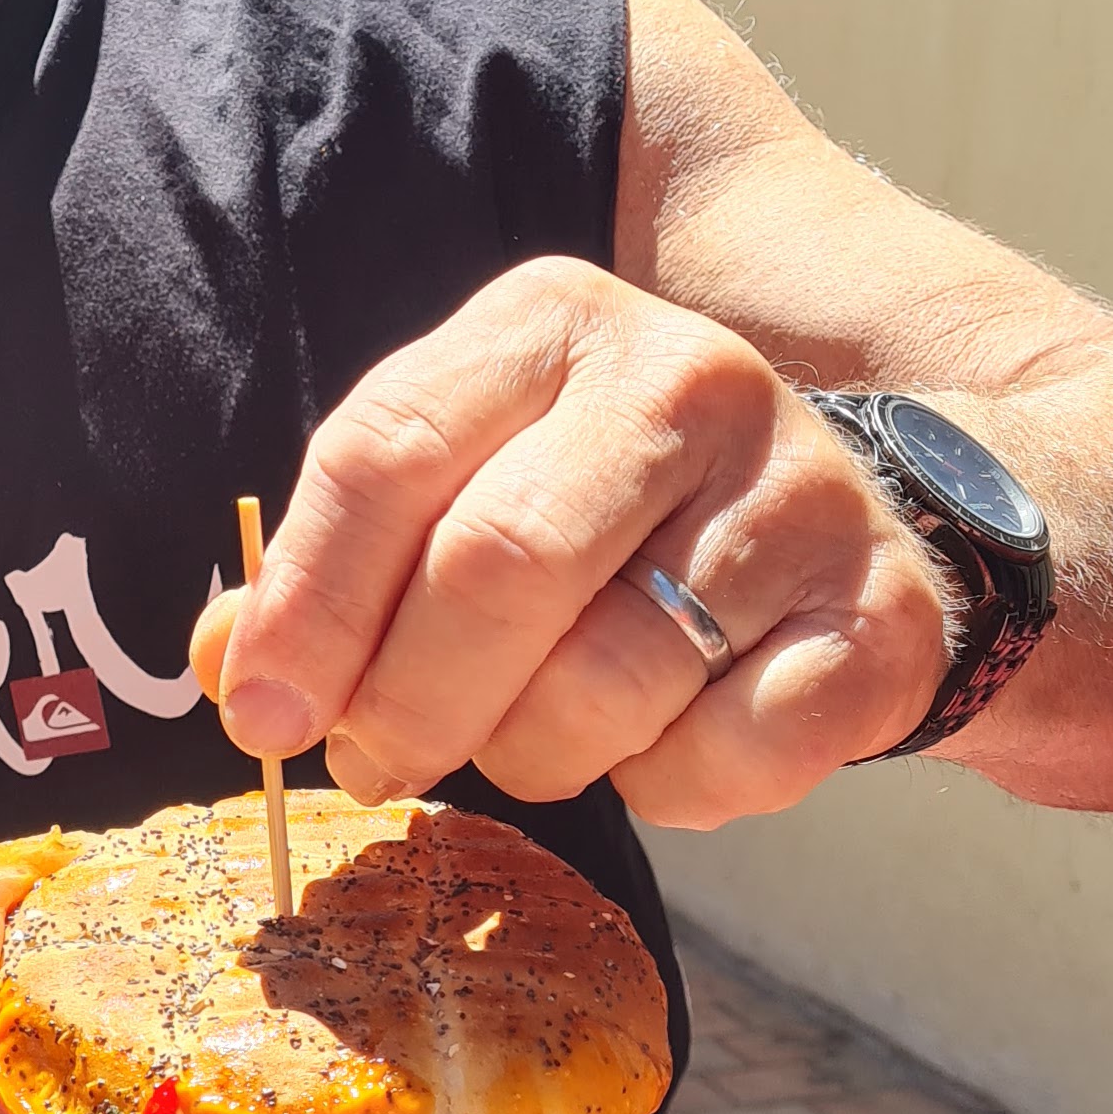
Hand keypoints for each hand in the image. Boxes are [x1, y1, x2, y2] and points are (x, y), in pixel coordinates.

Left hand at [194, 257, 953, 832]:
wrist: (855, 528)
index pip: (386, 453)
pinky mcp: (877, 619)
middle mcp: (684, 381)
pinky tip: (662, 744)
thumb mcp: (463, 486)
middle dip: (408, 702)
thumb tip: (235, 672)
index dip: (308, 604)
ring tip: (531, 738)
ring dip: (534, 754)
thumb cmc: (606, 516)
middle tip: (377, 763)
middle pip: (495, 569)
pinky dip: (666, 789)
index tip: (265, 713)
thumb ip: (338, 567)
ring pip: (606, 682)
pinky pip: (726, 756)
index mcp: (551, 324)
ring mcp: (799, 496)